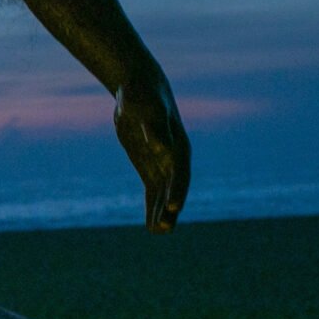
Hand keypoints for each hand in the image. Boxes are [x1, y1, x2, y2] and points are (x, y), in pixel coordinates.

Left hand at [114, 65, 189, 232]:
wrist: (139, 86)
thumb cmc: (144, 95)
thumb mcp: (147, 108)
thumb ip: (154, 128)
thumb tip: (160, 146)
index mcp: (178, 145)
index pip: (179, 174)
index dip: (177, 192)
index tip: (172, 209)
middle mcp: (173, 157)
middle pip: (174, 188)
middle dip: (170, 209)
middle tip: (164, 229)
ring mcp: (161, 162)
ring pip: (163, 193)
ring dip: (160, 212)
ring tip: (157, 232)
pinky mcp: (148, 165)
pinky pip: (152, 190)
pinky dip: (151, 206)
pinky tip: (150, 223)